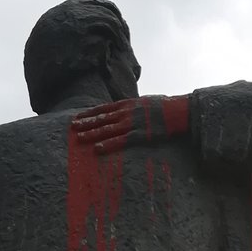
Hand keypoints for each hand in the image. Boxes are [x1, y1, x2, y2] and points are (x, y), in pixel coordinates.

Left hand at [71, 95, 189, 153]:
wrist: (178, 111)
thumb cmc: (164, 107)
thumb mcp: (145, 102)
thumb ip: (133, 106)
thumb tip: (125, 110)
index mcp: (128, 103)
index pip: (104, 108)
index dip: (89, 113)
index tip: (78, 116)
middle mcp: (126, 112)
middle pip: (102, 118)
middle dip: (86, 122)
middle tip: (72, 127)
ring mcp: (132, 123)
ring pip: (108, 129)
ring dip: (92, 133)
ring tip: (79, 138)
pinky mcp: (140, 135)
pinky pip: (121, 140)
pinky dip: (108, 144)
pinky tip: (97, 148)